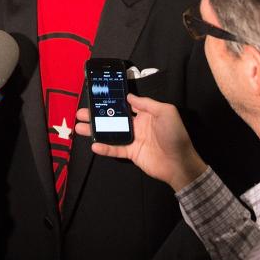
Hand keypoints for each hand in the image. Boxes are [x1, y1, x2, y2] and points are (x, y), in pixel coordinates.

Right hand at [74, 94, 206, 191]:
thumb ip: (147, 103)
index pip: (126, 105)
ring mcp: (133, 140)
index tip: (98, 97)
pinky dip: (104, 147)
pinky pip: (115, 149)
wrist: (180, 163)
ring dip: (95, 130)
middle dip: (97, 115)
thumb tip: (129, 97)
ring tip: (79, 127)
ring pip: (110, 133)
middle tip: (81, 112)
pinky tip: (93, 144)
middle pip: (113, 119)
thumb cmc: (175, 135)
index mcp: (146, 114)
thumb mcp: (166, 112)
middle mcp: (137, 125)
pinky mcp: (131, 153)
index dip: (113, 101)